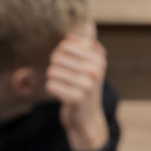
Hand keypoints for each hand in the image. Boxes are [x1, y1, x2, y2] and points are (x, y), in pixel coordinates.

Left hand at [46, 31, 109, 150]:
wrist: (87, 115)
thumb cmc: (84, 86)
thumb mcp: (88, 65)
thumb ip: (81, 48)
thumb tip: (70, 36)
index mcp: (99, 58)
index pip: (66, 44)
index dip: (60, 53)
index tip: (67, 64)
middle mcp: (96, 70)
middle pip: (57, 57)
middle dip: (55, 66)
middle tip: (64, 77)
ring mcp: (88, 85)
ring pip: (52, 71)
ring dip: (53, 79)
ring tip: (64, 86)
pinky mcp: (77, 98)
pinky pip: (51, 85)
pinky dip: (52, 90)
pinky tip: (62, 94)